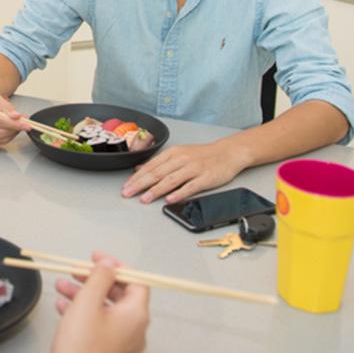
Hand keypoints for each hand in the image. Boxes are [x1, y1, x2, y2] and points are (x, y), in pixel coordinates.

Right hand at [0, 90, 29, 146]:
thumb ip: (5, 105)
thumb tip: (15, 116)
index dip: (12, 122)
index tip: (24, 122)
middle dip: (15, 128)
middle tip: (25, 125)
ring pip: (0, 138)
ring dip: (13, 133)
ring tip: (18, 126)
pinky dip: (8, 137)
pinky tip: (11, 130)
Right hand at [45, 252, 149, 352]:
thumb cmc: (80, 349)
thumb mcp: (87, 302)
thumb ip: (100, 277)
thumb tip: (109, 263)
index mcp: (136, 316)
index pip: (136, 281)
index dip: (116, 266)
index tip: (97, 259)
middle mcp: (134, 331)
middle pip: (119, 294)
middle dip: (95, 280)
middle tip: (76, 271)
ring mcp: (122, 345)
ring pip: (105, 310)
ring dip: (84, 294)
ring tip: (61, 286)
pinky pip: (100, 326)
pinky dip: (84, 313)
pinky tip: (63, 307)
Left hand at [120, 141, 246, 203]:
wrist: (227, 153)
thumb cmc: (202, 155)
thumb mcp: (178, 154)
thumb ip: (159, 162)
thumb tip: (139, 169)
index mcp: (173, 153)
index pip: (150, 166)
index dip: (136, 177)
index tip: (126, 186)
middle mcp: (181, 159)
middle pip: (157, 173)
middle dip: (140, 184)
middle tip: (128, 193)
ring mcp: (193, 168)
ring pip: (170, 180)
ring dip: (155, 190)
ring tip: (144, 198)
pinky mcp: (205, 178)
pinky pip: (190, 186)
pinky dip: (178, 193)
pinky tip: (169, 199)